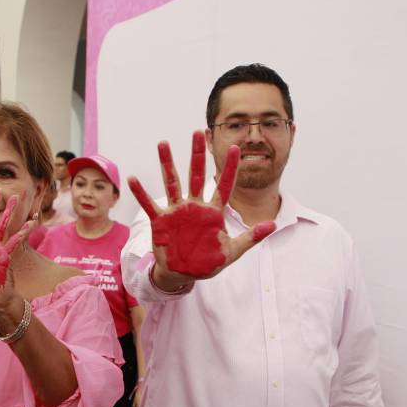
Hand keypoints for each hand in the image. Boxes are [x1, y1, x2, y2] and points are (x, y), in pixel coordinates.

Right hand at [128, 131, 275, 285]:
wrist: (183, 274)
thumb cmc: (207, 262)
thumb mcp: (232, 251)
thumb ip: (250, 237)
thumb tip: (273, 225)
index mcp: (213, 211)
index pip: (223, 184)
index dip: (229, 167)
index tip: (234, 148)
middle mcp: (194, 206)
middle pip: (196, 174)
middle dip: (197, 154)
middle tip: (198, 132)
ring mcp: (176, 211)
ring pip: (172, 182)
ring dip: (167, 163)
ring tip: (163, 143)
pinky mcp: (160, 220)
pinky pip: (149, 204)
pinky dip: (141, 193)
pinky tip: (133, 179)